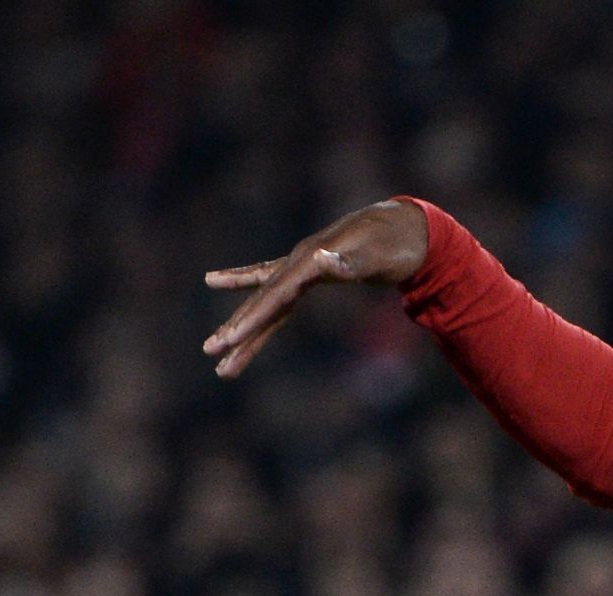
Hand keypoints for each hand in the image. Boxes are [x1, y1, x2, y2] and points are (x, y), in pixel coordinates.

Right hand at [202, 200, 431, 378]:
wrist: (402, 226)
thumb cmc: (393, 245)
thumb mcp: (377, 256)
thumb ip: (349, 262)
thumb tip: (319, 259)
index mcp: (310, 262)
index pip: (275, 296)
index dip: (252, 320)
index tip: (229, 341)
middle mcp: (298, 262)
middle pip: (262, 302)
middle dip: (237, 329)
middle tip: (209, 352)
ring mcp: (300, 264)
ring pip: (264, 301)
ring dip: (242, 326)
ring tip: (214, 352)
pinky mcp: (305, 269)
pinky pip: (270, 285)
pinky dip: (244, 283)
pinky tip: (216, 281)